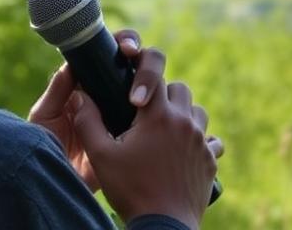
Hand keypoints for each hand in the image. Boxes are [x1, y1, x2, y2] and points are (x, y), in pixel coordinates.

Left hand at [28, 29, 143, 191]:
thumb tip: (73, 62)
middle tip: (139, 71)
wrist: (55, 189)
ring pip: (154, 89)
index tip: (127, 49)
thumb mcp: (45, 117)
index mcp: (90, 84)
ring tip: (141, 99)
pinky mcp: (139, 137)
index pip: (113, 54)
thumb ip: (57, 90)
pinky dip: (163, 113)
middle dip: (147, 64)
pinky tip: (159, 114)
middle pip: (140, 66)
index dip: (125, 44)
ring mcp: (128, 115)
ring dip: (156, 84)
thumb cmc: (45, 149)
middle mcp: (113, 94)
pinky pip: (157, 120)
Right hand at [70, 59, 223, 229]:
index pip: (155, 77)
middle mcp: (184, 122)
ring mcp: (200, 141)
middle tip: (147, 115)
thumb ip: (88, 122)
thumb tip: (80, 97)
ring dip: (183, 116)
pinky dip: (200, 142)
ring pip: (197, 112)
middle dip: (164, 96)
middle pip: (179, 89)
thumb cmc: (130, 191)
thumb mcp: (101, 157)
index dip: (142, 79)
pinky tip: (185, 153)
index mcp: (158, 116)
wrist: (163, 227)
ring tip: (166, 133)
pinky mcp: (210, 160)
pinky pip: (211, 140)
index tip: (132, 94)